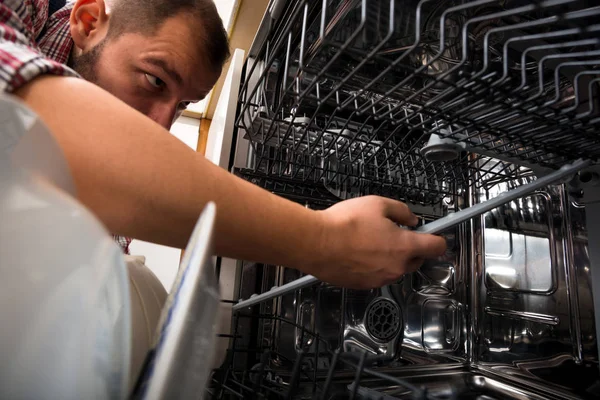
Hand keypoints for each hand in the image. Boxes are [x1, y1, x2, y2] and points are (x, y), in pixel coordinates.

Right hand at [311, 196, 446, 288]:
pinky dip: (372, 265)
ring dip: (389, 256)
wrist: (316, 243)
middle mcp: (396, 267)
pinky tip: (358, 251)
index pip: (437, 247)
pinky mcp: (364, 285)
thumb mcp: (378, 203)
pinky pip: (377, 274)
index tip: (436, 234)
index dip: (438, 238)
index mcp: (405, 246)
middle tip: (393, 231)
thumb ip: (401, 211)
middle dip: (410, 246)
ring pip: (395, 267)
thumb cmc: (344, 224)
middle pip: (416, 259)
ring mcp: (380, 278)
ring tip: (368, 240)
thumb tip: (410, 218)